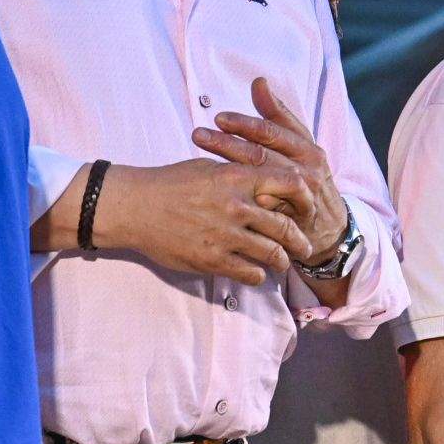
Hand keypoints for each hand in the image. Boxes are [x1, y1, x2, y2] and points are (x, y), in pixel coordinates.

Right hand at [114, 157, 319, 282]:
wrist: (135, 206)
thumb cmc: (170, 183)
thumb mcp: (209, 167)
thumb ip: (240, 175)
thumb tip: (268, 182)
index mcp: (238, 177)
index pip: (290, 184)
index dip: (306, 198)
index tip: (308, 208)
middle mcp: (236, 206)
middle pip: (285, 227)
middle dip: (300, 241)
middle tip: (305, 247)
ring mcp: (225, 235)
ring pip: (272, 254)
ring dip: (282, 261)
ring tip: (283, 263)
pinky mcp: (212, 259)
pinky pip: (249, 273)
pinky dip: (258, 275)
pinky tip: (256, 273)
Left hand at [192, 79, 350, 254]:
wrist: (330, 227)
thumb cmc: (308, 178)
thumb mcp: (298, 145)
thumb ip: (278, 115)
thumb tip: (259, 82)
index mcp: (307, 148)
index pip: (272, 131)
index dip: (244, 124)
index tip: (218, 118)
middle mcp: (307, 170)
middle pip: (262, 154)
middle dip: (227, 144)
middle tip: (198, 135)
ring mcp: (303, 197)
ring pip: (262, 181)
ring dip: (230, 172)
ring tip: (200, 166)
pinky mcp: (296, 221)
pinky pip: (268, 211)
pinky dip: (247, 202)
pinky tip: (224, 196)